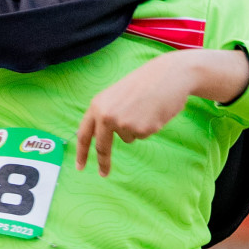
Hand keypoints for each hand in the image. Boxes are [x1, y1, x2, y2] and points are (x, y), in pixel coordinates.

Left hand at [75, 49, 248, 175]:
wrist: (169, 75)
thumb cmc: (143, 84)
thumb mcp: (115, 95)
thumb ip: (105, 113)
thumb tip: (97, 136)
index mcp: (97, 105)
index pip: (84, 133)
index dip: (81, 152)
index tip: (80, 167)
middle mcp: (107, 116)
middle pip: (102, 146)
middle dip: (103, 161)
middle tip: (104, 173)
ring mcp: (124, 123)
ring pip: (127, 138)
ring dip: (135, 128)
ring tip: (144, 109)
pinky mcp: (142, 129)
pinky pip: (142, 135)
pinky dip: (148, 127)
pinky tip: (153, 112)